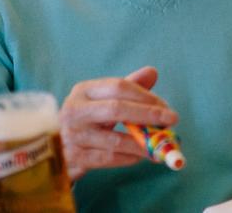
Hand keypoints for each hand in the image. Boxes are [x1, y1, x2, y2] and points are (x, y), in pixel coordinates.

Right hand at [59, 66, 177, 180]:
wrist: (58, 149)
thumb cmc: (90, 119)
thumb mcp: (106, 99)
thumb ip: (129, 86)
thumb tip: (152, 72)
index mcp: (83, 90)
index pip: (119, 86)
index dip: (146, 96)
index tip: (166, 107)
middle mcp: (74, 111)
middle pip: (117, 109)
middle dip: (148, 114)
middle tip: (172, 121)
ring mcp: (71, 136)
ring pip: (115, 139)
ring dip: (143, 142)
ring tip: (162, 143)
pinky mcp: (72, 158)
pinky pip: (108, 158)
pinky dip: (129, 157)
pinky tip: (142, 155)